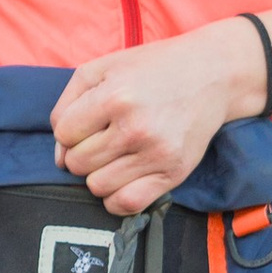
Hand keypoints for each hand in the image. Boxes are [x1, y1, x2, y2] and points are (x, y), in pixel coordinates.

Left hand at [52, 22, 258, 217]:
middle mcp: (135, 128)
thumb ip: (66, 105)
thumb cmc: (152, 68)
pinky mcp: (174, 173)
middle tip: (103, 137)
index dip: (70, 130)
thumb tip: (59, 157)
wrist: (212, 74)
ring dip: (99, 173)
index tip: (89, 120)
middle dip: (82, 151)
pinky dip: (116, 197)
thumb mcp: (102, 68)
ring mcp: (156, 154)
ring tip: (117, 154)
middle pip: (78, 164)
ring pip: (97, 186)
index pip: (64, 135)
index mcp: (114, 97)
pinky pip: (126, 204)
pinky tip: (124, 177)